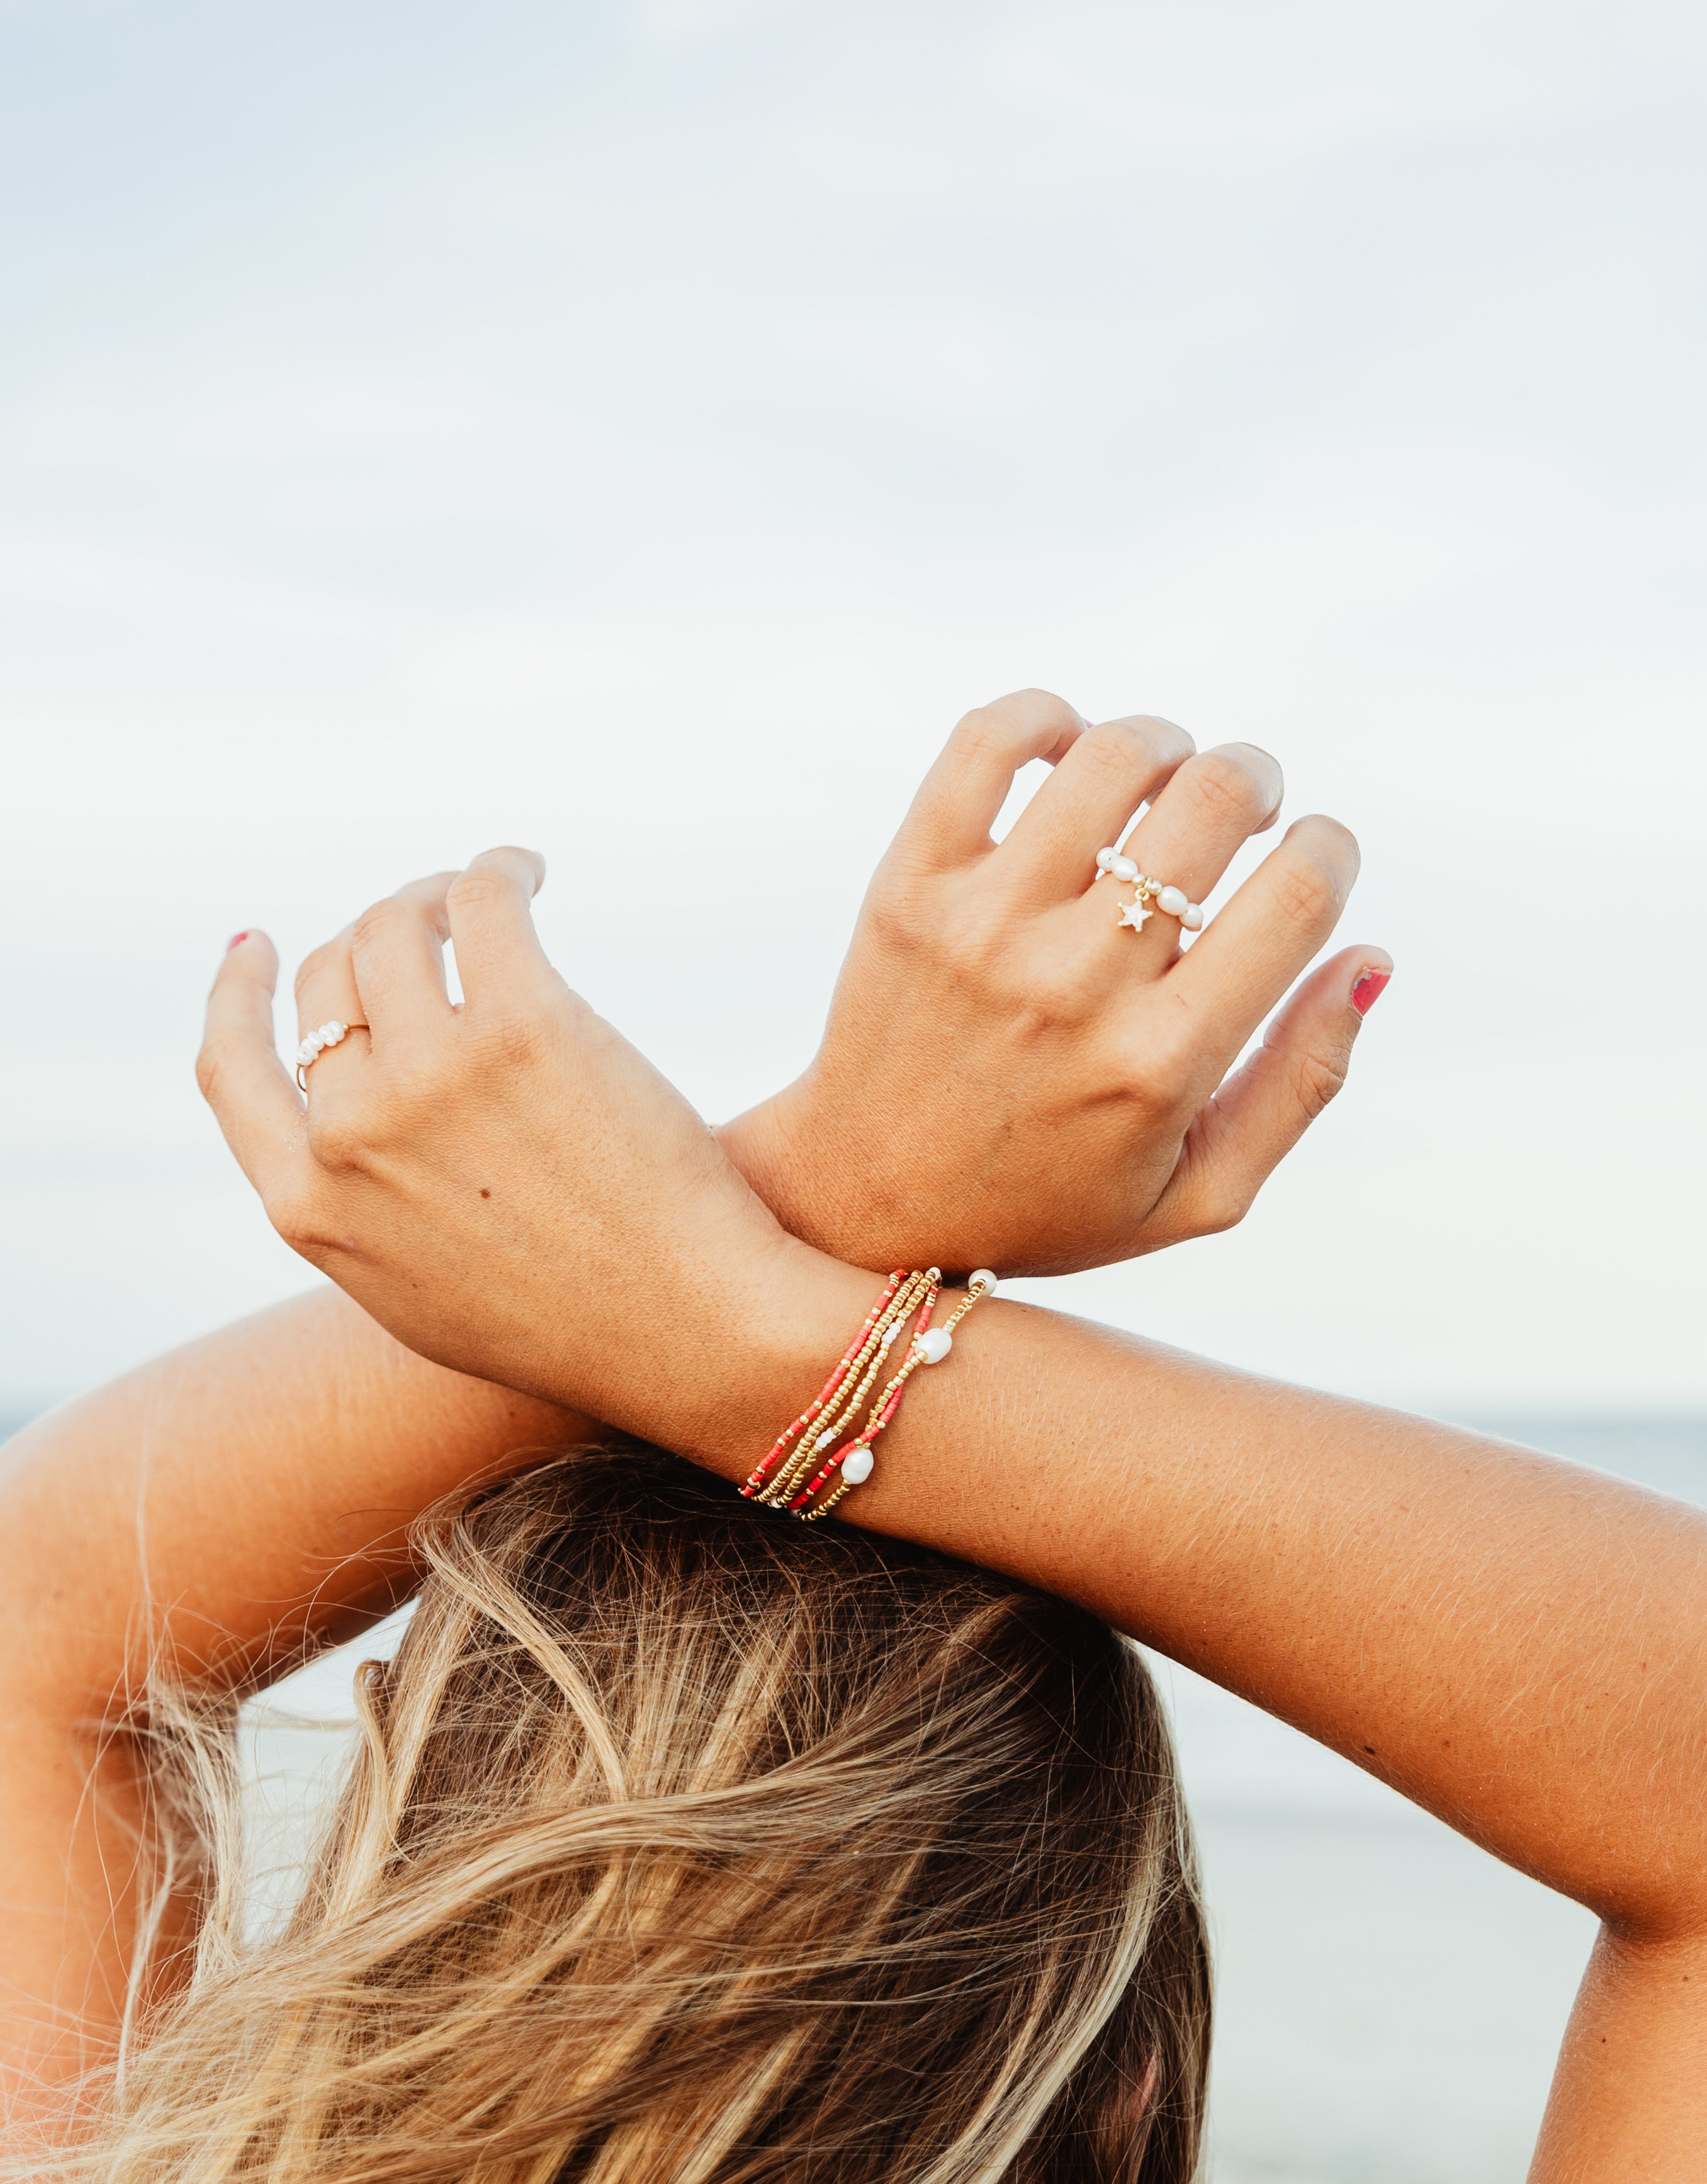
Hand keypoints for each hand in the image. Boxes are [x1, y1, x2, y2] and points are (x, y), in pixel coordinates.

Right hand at [197, 855, 854, 1451]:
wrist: (690, 1334)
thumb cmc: (576, 1325)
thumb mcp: (420, 1295)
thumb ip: (364, 1215)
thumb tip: (344, 1135)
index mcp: (312, 1208)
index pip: (232, 1070)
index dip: (237, 997)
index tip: (257, 947)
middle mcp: (352, 1136)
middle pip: (331, 980)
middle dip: (376, 939)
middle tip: (436, 921)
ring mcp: (432, 1076)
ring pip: (396, 927)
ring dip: (436, 895)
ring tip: (487, 895)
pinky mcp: (523, 1025)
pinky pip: (483, 901)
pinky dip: (499, 871)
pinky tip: (528, 873)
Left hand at [717, 689, 1386, 1275]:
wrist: (868, 1205)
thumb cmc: (1051, 1203)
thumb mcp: (1198, 1193)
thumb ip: (1302, 1082)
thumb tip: (1371, 957)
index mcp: (1163, 1061)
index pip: (1298, 894)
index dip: (1330, 849)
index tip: (1312, 853)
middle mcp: (1076, 985)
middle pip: (1215, 800)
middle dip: (1256, 782)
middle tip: (1242, 807)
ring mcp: (985, 927)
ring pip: (1114, 755)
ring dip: (1165, 745)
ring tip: (1162, 779)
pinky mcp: (910, 888)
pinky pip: (986, 744)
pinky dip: (1044, 717)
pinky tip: (1068, 750)